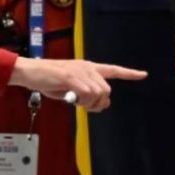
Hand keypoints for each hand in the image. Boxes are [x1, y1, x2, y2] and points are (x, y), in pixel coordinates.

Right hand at [9, 58, 146, 111]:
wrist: (31, 71)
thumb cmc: (49, 80)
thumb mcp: (71, 89)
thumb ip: (87, 94)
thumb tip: (103, 104)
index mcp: (89, 68)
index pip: (113, 69)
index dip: (129, 73)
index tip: (143, 74)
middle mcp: (87, 68)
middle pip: (106, 90)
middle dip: (99, 103)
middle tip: (85, 107)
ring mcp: (79, 71)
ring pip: (98, 94)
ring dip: (89, 104)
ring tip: (76, 102)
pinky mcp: (71, 77)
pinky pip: (86, 93)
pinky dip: (81, 101)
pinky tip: (72, 100)